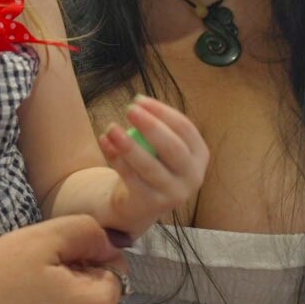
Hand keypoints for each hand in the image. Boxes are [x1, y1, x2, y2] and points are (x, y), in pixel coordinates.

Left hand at [98, 95, 208, 235]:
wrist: (140, 204)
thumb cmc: (152, 163)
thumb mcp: (162, 146)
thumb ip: (157, 127)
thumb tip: (139, 102)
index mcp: (200, 155)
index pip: (184, 128)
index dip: (162, 111)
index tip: (138, 99)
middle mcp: (193, 176)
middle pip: (173, 147)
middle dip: (151, 126)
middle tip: (129, 110)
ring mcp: (174, 193)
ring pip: (149, 166)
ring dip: (128, 145)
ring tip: (111, 128)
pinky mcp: (151, 204)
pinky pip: (131, 178)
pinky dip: (115, 158)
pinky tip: (104, 142)